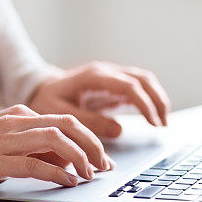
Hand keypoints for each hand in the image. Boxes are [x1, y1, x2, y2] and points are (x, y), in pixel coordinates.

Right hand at [0, 105, 111, 187]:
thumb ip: (29, 145)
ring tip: (89, 175)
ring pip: (57, 141)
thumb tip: (61, 161)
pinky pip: (34, 165)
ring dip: (80, 159)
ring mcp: (7, 140)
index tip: (101, 158)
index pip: (66, 121)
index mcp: (20, 115)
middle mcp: (17, 122)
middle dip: (93, 146)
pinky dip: (57, 174)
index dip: (89, 139)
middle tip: (104, 166)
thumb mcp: (1, 137)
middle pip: (69, 126)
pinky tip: (68, 182)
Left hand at [28, 61, 169, 137]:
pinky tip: (152, 116)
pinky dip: (148, 99)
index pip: (129, 85)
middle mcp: (105, 72)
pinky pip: (137, 87)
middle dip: (157, 100)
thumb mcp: (61, 115)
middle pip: (142, 79)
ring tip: (161, 122)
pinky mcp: (112, 84)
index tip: (154, 123)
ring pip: (143, 80)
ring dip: (156, 98)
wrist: (39, 89)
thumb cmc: (47, 102)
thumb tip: (119, 129)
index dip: (145, 104)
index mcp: (94, 77)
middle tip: (162, 124)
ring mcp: (110, 76)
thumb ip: (89, 121)